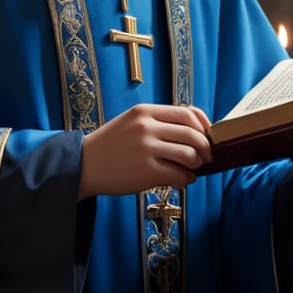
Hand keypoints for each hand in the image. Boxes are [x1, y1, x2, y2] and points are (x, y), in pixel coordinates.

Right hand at [78, 103, 211, 199]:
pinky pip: (179, 176)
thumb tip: (195, 129)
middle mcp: (146, 127)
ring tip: (192, 168)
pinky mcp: (145, 172)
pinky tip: (181, 180)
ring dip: (196, 164)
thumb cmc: (112, 143)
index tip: (208, 134)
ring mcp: (146, 150)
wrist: (85, 164)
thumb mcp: (132, 122)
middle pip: (192, 134)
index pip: (186, 113)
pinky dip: (186, 179)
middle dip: (205, 147)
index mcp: (144, 111)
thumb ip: (159, 121)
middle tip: (206, 156)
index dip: (203, 125)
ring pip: (189, 155)